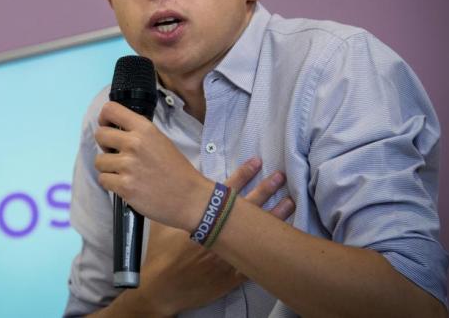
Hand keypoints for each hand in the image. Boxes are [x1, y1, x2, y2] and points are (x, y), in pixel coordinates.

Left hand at [95, 101, 210, 230]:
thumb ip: (138, 132)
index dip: (104, 118)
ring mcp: (128, 166)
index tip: (107, 127)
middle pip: (100, 135)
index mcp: (144, 129)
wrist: (189, 197)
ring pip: (99, 161)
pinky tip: (126, 184)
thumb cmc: (176, 169)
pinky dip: (111, 184)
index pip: (111, 110)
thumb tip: (115, 129)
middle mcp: (134, 143)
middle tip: (116, 153)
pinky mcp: (124, 186)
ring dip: (108, 168)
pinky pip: (103, 180)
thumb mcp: (160, 140)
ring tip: (124, 172)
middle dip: (105, 145)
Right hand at [135, 158, 295, 315]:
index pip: (226, 191)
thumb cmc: (159, 254)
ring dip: (274, 217)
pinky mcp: (231, 276)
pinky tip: (284, 243)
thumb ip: (170, 205)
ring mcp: (228, 255)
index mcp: (202, 218)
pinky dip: (268, 252)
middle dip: (265, 190)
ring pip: (256, 233)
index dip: (243, 175)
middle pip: (246, 208)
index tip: (257, 162)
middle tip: (280, 177)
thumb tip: (171, 185)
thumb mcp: (161, 223)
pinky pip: (254, 262)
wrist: (162, 287)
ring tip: (289, 203)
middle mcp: (218, 233)